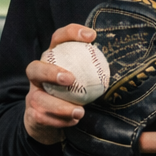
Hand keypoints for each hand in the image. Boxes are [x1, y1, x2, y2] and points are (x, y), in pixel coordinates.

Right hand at [24, 24, 95, 145]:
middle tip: (70, 79)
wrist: (50, 120)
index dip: (71, 33)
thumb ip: (94, 71)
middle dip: (50, 72)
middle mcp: (37, 76)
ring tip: (79, 112)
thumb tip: (123, 64)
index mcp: (52, 60)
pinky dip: (60, 121)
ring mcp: (32, 95)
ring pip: (39, 99)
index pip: (58, 39)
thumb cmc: (73, 95)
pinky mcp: (31, 114)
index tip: (92, 36)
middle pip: (34, 68)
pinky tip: (74, 122)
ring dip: (60, 106)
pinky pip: (43, 118)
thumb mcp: (84, 79)